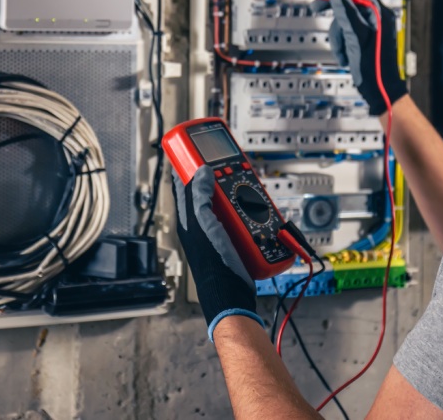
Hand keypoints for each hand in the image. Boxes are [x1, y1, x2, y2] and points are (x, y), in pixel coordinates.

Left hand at [172, 167, 262, 340]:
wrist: (232, 294)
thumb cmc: (213, 264)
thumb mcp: (203, 225)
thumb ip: (199, 197)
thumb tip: (201, 171)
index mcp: (188, 217)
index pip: (184, 184)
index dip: (188, 165)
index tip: (197, 149)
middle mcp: (202, 222)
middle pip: (211, 190)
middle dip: (221, 178)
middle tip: (232, 167)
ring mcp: (219, 229)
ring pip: (229, 202)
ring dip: (240, 194)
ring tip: (248, 189)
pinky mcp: (235, 237)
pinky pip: (243, 217)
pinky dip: (251, 211)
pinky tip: (259, 210)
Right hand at [312, 0, 406, 115]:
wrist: (380, 90)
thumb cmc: (374, 68)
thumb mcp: (357, 39)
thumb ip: (347, 14)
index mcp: (380, 14)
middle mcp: (377, 18)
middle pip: (349, 2)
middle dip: (332, 9)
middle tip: (315, 7)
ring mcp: (371, 28)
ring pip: (344, 20)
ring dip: (337, 36)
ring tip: (342, 52)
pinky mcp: (364, 38)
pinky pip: (346, 33)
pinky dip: (341, 44)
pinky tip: (346, 56)